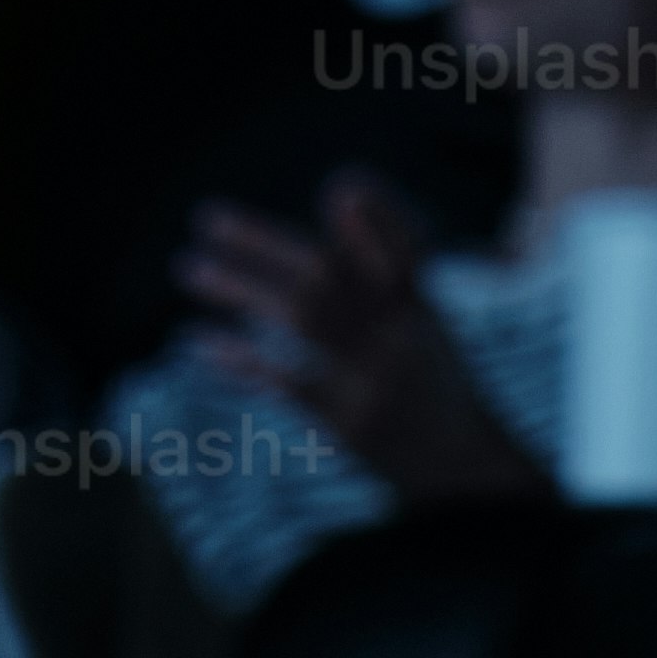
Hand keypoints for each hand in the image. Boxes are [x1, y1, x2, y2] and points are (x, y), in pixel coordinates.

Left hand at [179, 170, 542, 502]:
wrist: (467, 469)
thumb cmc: (436, 382)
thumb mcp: (426, 315)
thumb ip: (392, 252)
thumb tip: (342, 188)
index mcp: (423, 304)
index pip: (406, 247)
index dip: (381, 217)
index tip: (343, 189)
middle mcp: (403, 335)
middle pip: (326, 275)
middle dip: (263, 243)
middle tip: (207, 219)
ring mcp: (376, 380)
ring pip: (302, 315)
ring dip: (240, 286)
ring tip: (189, 268)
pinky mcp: (352, 424)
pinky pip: (286, 380)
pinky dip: (240, 359)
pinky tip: (201, 342)